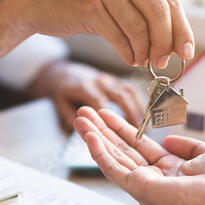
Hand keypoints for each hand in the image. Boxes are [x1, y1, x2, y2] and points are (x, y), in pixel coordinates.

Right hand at [23, 0, 194, 67]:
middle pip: (159, 10)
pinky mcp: (88, 5)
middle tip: (163, 62)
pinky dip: (128, 53)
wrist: (41, 5)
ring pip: (138, 26)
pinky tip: (129, 57)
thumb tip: (176, 42)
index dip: (182, 29)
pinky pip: (119, 36)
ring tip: (141, 60)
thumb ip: (146, 12)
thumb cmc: (84, 4)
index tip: (186, 51)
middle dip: (165, 42)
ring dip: (144, 51)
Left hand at [27, 61, 143, 129]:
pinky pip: (133, 90)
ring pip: (130, 92)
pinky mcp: (119, 80)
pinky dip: (140, 104)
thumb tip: (75, 125)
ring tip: (144, 127)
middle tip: (138, 131)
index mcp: (85, 87)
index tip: (119, 131)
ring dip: (139, 109)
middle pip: (120, 95)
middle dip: (131, 113)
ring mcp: (111, 79)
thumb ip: (67, 114)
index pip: (100, 101)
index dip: (111, 116)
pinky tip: (145, 118)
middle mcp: (100, 81)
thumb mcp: (60, 102)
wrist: (68, 73)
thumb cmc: (65, 92)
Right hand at [73, 107, 204, 204]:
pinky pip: (114, 169)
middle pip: (121, 150)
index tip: (109, 114)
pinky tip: (89, 136)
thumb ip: (189, 146)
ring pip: (113, 158)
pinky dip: (99, 152)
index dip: (123, 129)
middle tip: (86, 113)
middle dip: (103, 130)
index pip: (139, 146)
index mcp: (172, 170)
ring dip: (94, 137)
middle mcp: (155, 179)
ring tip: (80, 119)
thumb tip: (169, 140)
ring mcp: (146, 185)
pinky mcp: (140, 190)